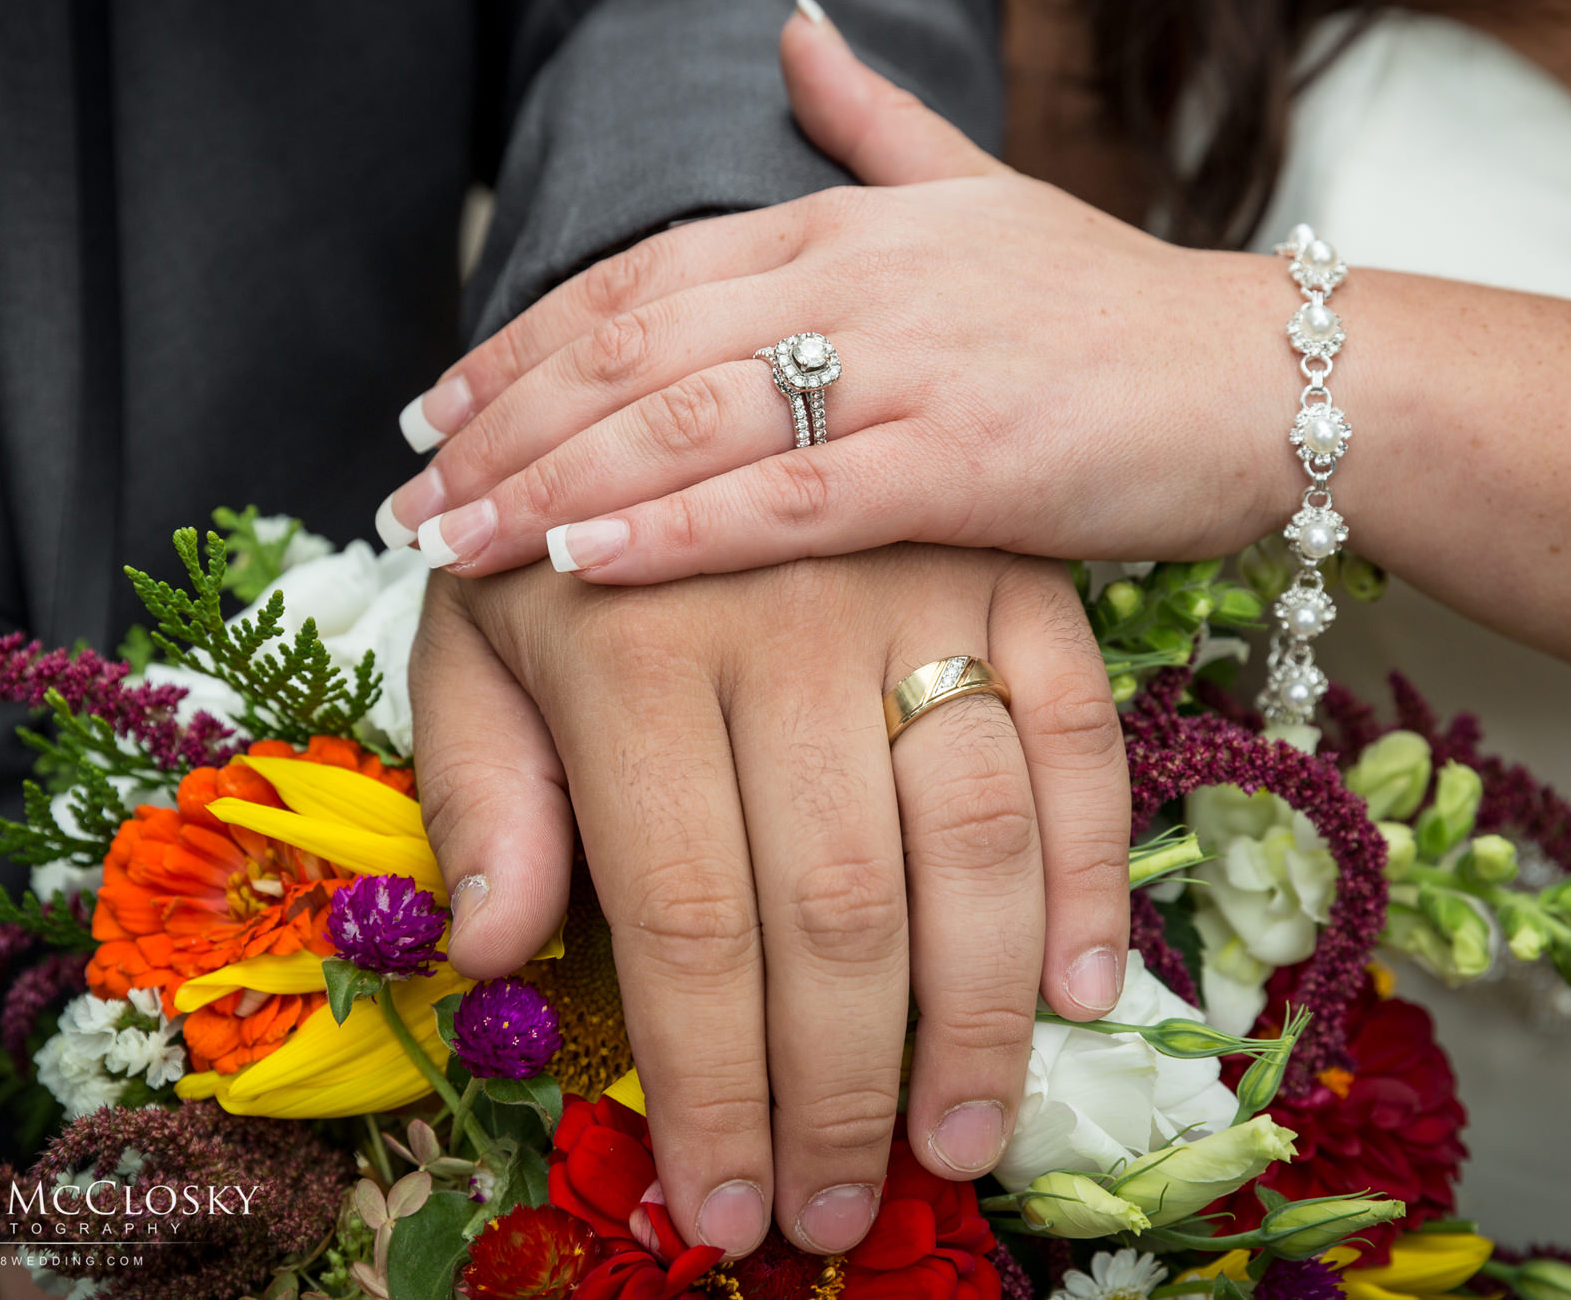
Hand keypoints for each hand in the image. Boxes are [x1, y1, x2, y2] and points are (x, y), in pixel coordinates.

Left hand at [376, 4, 1291, 584]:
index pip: (639, 280)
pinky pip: (788, 497)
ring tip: (454, 545)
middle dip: (504, 426)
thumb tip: (793, 29)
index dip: (521, 344)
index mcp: (843, 223)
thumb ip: (872, 122)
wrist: (1269, 378)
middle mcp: (857, 279)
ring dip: (552, 483)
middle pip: (633, 348)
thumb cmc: (1112, 312)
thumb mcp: (980, 195)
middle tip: (407, 497)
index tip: (435, 412)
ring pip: (688, 422)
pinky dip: (675, 529)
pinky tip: (583, 561)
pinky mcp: (965, 463)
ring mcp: (909, 367)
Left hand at [408, 546, 1131, 1256]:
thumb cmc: (578, 537)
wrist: (714, 357)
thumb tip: (491, 954)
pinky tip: (1082, 996)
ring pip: (971, 838)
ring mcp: (926, 585)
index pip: (684, 918)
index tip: (726, 1212)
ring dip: (979, 1021)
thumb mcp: (480, 636)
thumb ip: (479, 789)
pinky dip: (1090, 876)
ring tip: (961, 1144)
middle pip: (836, 906)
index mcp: (633, 642)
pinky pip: (1077, 743)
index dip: (711, 1088)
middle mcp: (789, 613)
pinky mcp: (1025, 574)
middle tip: (837, 1214)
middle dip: (838, 1092)